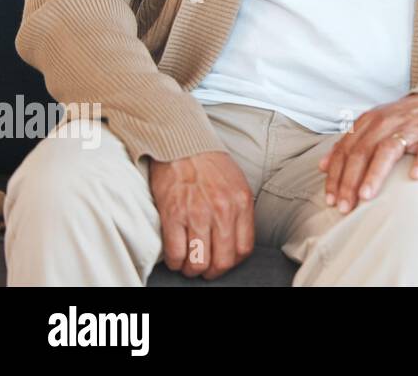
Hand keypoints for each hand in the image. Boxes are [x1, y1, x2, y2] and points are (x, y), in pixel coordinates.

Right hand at [148, 150, 254, 279]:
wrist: (183, 145)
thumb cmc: (210, 165)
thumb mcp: (237, 185)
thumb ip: (240, 211)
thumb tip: (237, 239)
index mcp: (241, 203)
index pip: (244, 249)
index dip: (233, 263)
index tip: (223, 261)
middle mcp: (222, 211)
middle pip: (222, 261)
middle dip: (212, 271)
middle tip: (205, 269)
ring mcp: (197, 214)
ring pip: (198, 262)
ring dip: (192, 269)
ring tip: (189, 264)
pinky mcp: (173, 215)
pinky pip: (175, 253)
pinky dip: (175, 262)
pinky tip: (176, 257)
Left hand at [320, 94, 417, 213]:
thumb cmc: (401, 123)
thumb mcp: (372, 127)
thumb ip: (347, 145)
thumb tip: (322, 166)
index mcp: (369, 122)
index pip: (346, 150)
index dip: (336, 175)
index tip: (331, 200)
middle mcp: (386, 123)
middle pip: (362, 152)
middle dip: (350, 181)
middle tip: (345, 206)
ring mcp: (410, 129)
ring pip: (388, 150)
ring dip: (375, 173)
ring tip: (366, 196)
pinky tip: (415, 176)